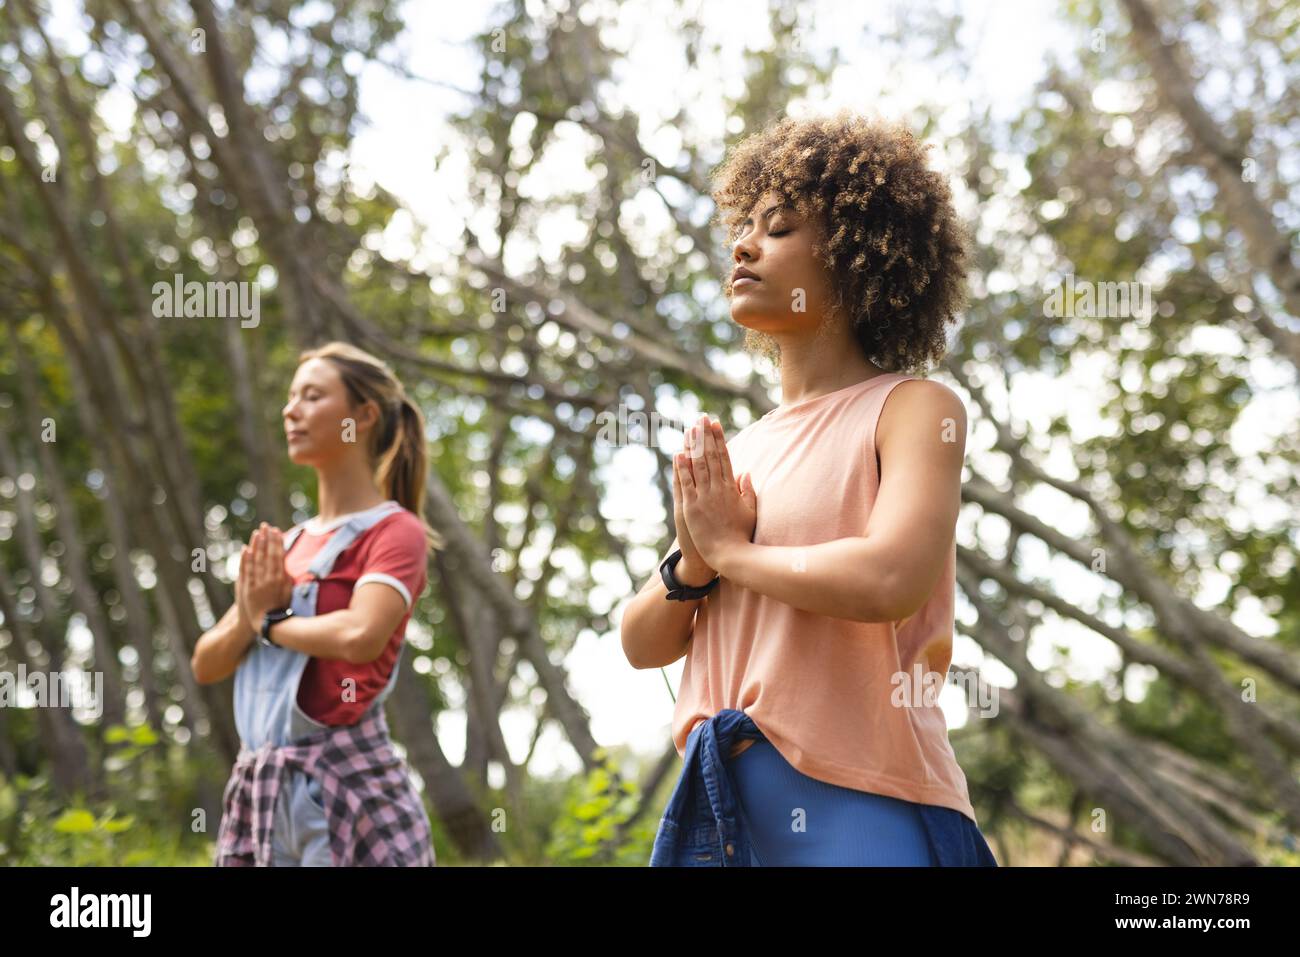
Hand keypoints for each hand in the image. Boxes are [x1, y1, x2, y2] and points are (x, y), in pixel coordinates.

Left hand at [238, 523, 293, 627]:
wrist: (266, 623)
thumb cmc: (280, 607)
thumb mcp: (289, 592)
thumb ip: (287, 577)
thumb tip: (285, 563)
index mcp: (280, 579)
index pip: (278, 556)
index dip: (277, 542)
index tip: (277, 531)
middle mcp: (268, 579)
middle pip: (267, 555)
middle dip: (266, 539)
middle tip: (266, 526)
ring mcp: (256, 583)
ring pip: (256, 560)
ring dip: (256, 545)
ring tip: (257, 533)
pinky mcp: (246, 588)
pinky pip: (245, 570)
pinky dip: (245, 559)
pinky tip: (246, 549)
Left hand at [674, 414, 756, 574]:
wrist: (728, 556)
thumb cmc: (741, 536)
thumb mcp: (750, 512)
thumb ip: (748, 491)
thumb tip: (745, 473)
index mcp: (731, 489)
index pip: (724, 458)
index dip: (718, 439)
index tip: (715, 424)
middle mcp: (717, 490)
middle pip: (710, 457)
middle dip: (705, 436)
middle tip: (701, 418)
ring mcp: (703, 498)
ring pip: (697, 466)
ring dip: (692, 447)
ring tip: (689, 429)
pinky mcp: (690, 508)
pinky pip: (685, 484)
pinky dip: (681, 469)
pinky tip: (678, 454)